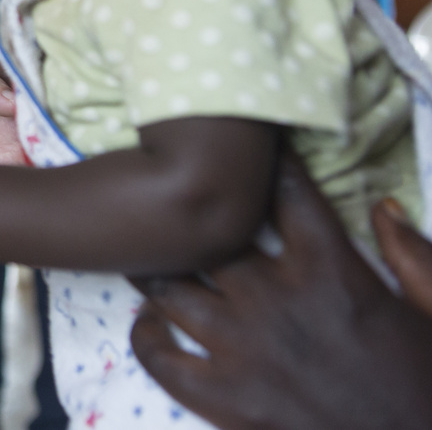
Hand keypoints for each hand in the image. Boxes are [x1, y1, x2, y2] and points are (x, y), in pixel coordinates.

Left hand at [129, 152, 431, 429]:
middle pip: (210, 238)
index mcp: (332, 272)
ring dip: (156, 271)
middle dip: (193, 219)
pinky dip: (145, 339)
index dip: (266, 166)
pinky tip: (146, 326)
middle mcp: (277, 299)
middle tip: (174, 203)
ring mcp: (243, 349)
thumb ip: (412, 255)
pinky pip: (162, 360)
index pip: (287, 195)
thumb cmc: (430, 385)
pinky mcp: (225, 398)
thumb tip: (382, 204)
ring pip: (172, 290)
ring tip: (145, 257)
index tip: (249, 151)